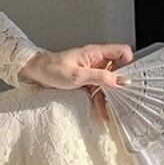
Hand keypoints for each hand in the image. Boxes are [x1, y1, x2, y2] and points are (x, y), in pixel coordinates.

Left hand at [18, 43, 134, 122]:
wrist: (34, 73)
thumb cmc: (51, 68)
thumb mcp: (78, 75)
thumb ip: (100, 78)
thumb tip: (121, 80)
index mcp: (95, 53)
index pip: (121, 52)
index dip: (129, 63)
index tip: (129, 78)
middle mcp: (95, 61)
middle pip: (116, 70)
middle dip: (120, 85)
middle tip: (125, 99)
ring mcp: (90, 72)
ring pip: (106, 83)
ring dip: (109, 96)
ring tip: (113, 111)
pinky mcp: (83, 81)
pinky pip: (96, 90)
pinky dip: (99, 100)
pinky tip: (102, 112)